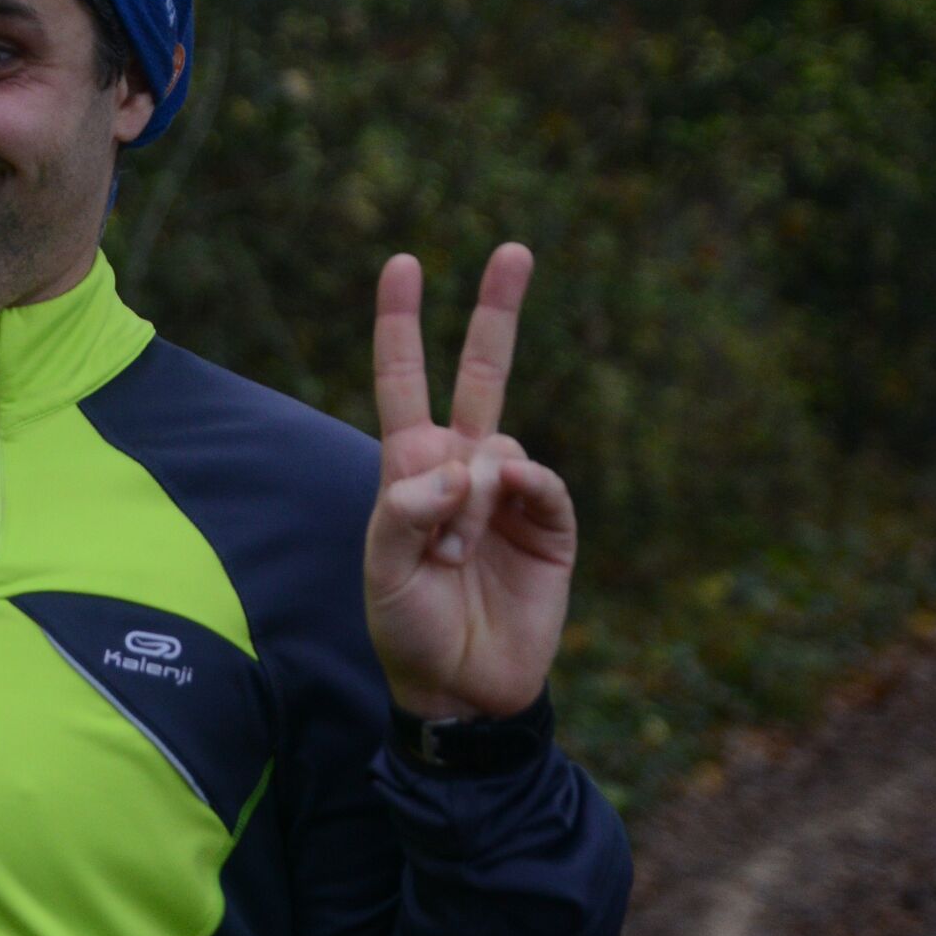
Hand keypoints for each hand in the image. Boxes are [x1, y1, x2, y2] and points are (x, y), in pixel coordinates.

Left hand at [363, 243, 576, 720]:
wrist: (463, 688)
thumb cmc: (408, 629)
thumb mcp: (384, 573)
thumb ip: (407, 514)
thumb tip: (464, 462)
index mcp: (410, 470)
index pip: (404, 381)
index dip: (402, 324)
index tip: (404, 263)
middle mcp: (462, 469)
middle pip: (481, 374)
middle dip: (496, 311)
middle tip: (515, 248)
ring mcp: (509, 494)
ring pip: (502, 442)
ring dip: (475, 494)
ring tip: (457, 555)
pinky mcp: (551, 525)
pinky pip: (541, 481)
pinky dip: (523, 488)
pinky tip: (506, 509)